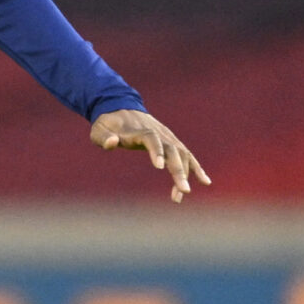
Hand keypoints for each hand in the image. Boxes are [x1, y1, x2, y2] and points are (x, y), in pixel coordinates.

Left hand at [90, 109, 211, 202]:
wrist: (120, 109)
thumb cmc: (107, 125)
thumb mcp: (99, 130)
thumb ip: (104, 138)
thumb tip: (113, 142)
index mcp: (140, 130)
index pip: (151, 139)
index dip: (156, 151)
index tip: (159, 167)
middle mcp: (158, 133)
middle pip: (172, 150)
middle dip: (179, 171)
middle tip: (183, 191)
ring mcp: (167, 138)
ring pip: (182, 155)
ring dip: (186, 174)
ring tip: (183, 194)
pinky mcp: (172, 143)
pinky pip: (187, 156)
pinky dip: (196, 168)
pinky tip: (205, 182)